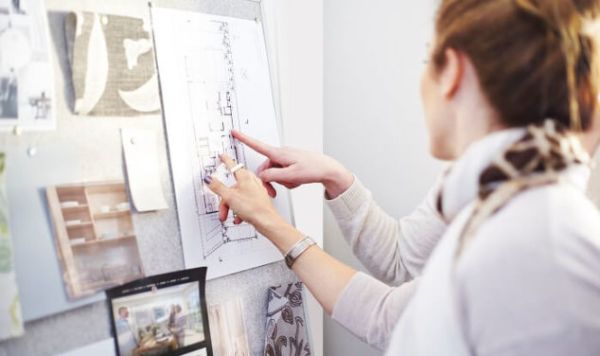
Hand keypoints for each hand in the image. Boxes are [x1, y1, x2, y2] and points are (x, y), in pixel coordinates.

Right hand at [205, 154, 287, 234]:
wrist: (267, 221)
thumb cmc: (253, 207)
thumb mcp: (230, 197)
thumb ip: (218, 187)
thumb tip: (209, 179)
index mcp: (245, 177)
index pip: (232, 165)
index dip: (226, 160)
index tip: (222, 156)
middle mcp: (252, 182)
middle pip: (233, 187)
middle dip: (225, 199)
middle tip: (222, 207)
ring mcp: (256, 191)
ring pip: (238, 196)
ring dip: (232, 207)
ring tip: (230, 215)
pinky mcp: (259, 201)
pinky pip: (245, 203)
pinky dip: (240, 210)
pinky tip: (238, 218)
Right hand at [232, 130, 353, 198]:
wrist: (328, 169)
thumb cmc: (313, 169)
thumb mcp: (291, 176)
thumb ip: (273, 176)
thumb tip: (261, 176)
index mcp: (279, 153)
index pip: (257, 145)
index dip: (244, 139)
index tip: (234, 132)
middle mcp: (281, 154)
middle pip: (265, 168)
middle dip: (270, 180)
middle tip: (275, 191)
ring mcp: (286, 159)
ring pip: (274, 173)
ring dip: (281, 181)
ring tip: (293, 182)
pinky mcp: (291, 164)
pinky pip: (282, 173)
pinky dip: (287, 180)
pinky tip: (296, 181)